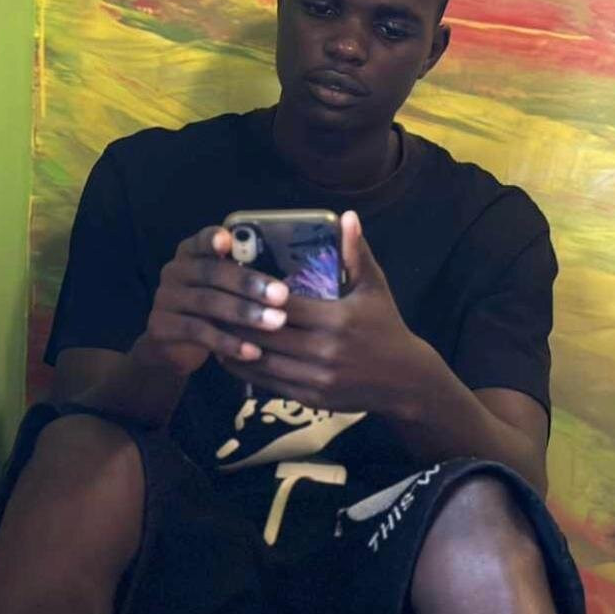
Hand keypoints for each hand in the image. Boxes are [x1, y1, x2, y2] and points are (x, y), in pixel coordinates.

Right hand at [130, 226, 290, 376]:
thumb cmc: (210, 311)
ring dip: (245, 313)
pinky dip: (229, 343)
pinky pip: (199, 333)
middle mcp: (174, 271)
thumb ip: (242, 278)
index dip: (212, 238)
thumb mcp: (224, 291)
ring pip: (208, 303)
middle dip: (250, 284)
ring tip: (276, 322)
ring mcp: (165, 298)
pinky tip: (253, 351)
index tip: (228, 241)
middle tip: (281, 295)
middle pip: (212, 273)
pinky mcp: (162, 326)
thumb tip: (283, 282)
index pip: (201, 240)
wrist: (173, 347)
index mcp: (191, 253)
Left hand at [218, 211, 433, 417]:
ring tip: (212, 329)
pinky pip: (270, 383)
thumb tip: (348, 215)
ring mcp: (317, 378)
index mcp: (336, 319)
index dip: (254, 296)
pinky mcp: (311, 398)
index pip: (283, 306)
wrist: (404, 380)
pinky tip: (230, 356)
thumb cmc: (385, 326)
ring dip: (233, 347)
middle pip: (265, 335)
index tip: (230, 282)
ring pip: (262, 362)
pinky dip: (246, 370)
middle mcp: (324, 351)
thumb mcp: (374, 287)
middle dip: (234, 321)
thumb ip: (356, 253)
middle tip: (210, 305)